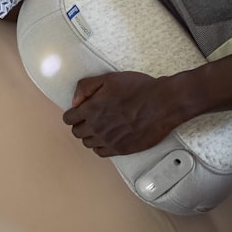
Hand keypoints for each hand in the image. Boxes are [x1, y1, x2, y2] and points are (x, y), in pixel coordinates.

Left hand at [62, 71, 179, 156]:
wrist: (162, 103)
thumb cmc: (139, 89)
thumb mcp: (109, 78)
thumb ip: (86, 87)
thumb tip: (74, 101)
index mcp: (91, 110)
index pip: (69, 119)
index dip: (73, 113)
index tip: (80, 111)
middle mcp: (97, 128)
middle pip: (77, 132)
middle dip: (81, 124)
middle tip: (91, 117)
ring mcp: (109, 140)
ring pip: (88, 144)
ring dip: (91, 135)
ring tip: (101, 126)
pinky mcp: (121, 149)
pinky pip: (101, 153)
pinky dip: (101, 146)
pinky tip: (108, 137)